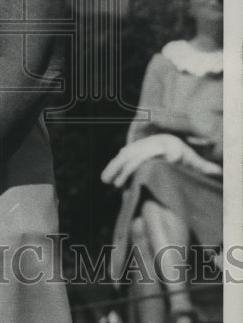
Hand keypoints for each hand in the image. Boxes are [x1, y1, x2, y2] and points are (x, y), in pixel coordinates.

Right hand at [101, 133, 221, 188]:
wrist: (175, 139)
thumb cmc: (185, 153)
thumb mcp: (194, 159)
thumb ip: (203, 166)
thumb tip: (217, 172)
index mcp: (164, 145)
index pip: (145, 157)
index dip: (133, 169)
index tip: (125, 183)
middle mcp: (150, 142)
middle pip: (131, 155)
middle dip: (119, 170)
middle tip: (109, 182)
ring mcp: (142, 144)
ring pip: (124, 154)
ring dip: (114, 167)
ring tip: (104, 179)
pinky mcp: (136, 147)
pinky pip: (123, 154)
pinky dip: (116, 164)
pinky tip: (110, 174)